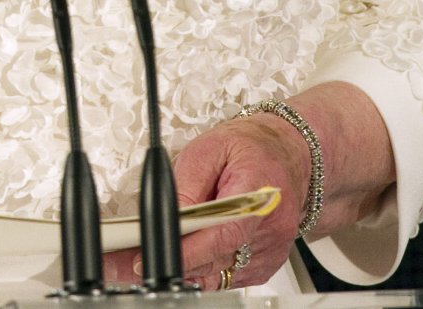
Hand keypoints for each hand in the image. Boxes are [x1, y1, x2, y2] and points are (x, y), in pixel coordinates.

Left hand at [171, 114, 310, 289]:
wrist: (288, 153)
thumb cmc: (251, 147)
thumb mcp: (209, 148)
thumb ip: (187, 183)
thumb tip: (167, 216)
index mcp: (259, 192)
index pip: (222, 232)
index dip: (186, 250)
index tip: (154, 256)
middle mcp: (271, 227)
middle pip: (218, 258)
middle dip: (175, 262)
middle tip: (135, 263)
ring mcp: (272, 249)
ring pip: (222, 272)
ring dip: (188, 269)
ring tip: (154, 260)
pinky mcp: (267, 263)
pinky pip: (231, 275)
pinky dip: (207, 269)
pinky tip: (189, 258)